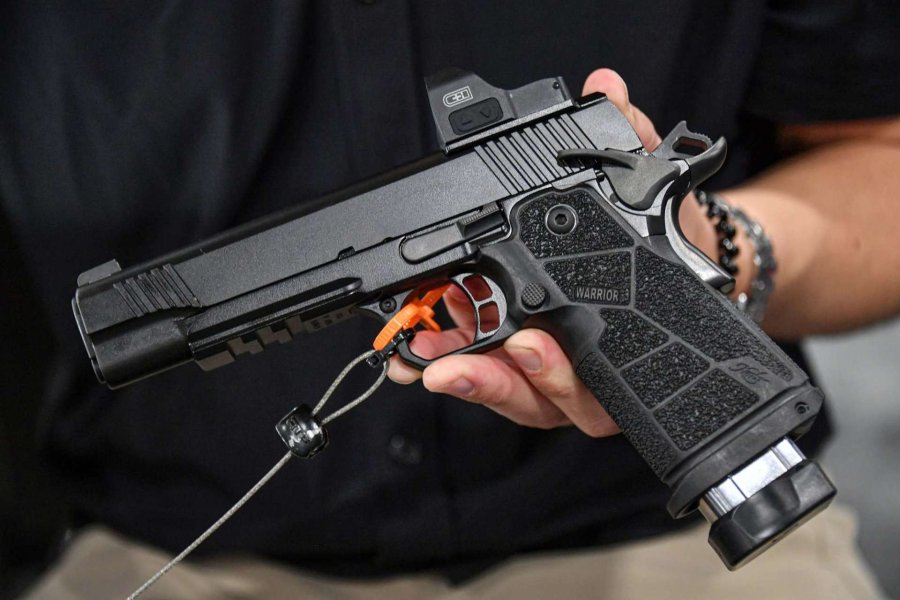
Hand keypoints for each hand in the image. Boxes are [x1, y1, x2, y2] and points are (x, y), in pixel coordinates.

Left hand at [388, 69, 715, 436]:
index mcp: (623, 339)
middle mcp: (589, 367)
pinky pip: (493, 382)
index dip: (556, 372)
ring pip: (514, 398)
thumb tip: (606, 88)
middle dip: (499, 383)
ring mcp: (554, 373)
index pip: (593, 377)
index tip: (527, 343)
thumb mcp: (649, 189)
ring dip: (470, 380)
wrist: (665, 255)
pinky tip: (423, 358)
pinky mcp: (520, 367)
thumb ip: (632, 143)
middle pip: (544, 401)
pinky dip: (458, 371)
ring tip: (430, 363)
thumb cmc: (656, 235)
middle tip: (457, 366)